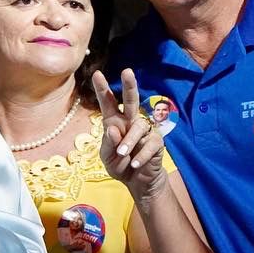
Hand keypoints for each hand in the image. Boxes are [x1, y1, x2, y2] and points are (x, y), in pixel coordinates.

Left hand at [92, 69, 166, 200]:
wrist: (137, 181)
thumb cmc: (119, 165)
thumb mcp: (107, 156)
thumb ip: (108, 143)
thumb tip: (113, 129)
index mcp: (114, 122)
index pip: (108, 103)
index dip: (103, 89)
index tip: (97, 74)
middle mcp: (130, 122)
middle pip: (131, 101)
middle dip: (129, 86)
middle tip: (127, 71)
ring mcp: (145, 131)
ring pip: (138, 126)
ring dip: (129, 141)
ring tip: (122, 154)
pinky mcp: (157, 141)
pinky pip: (150, 144)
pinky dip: (140, 155)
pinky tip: (135, 163)